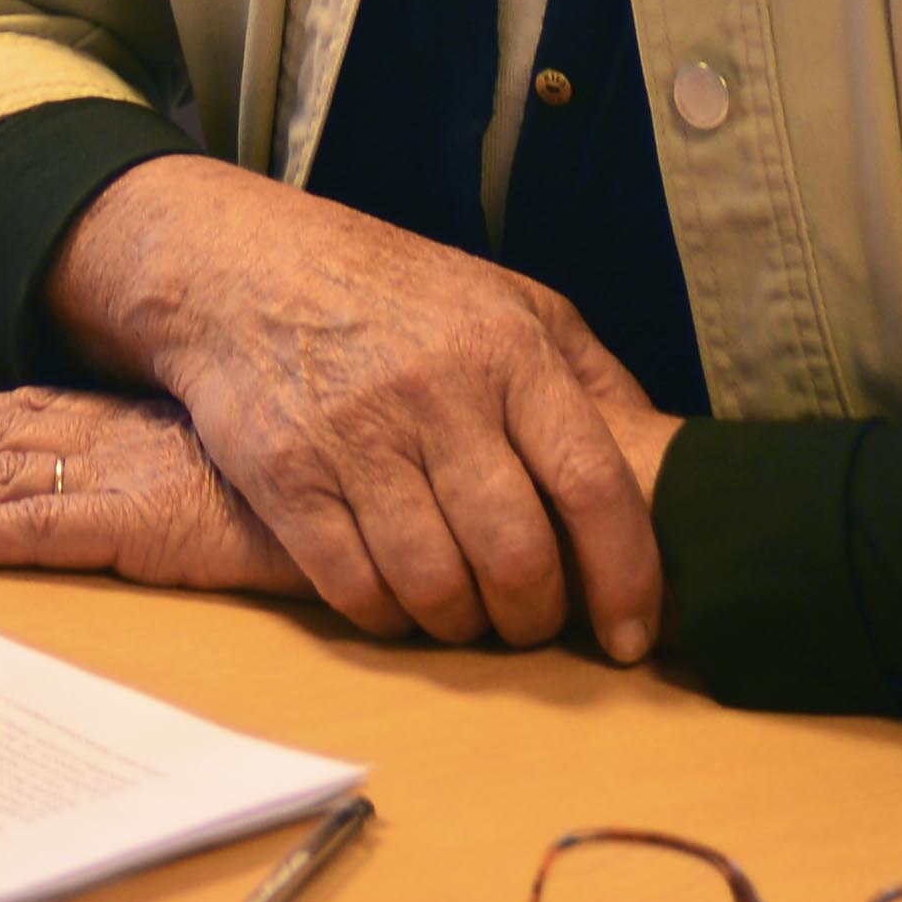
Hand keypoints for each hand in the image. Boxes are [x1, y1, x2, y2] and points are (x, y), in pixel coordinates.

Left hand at [0, 388, 314, 598]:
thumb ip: (194, 458)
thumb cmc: (315, 473)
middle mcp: (103, 438)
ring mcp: (111, 477)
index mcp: (128, 421)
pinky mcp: (126, 524)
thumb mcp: (239, 455)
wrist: (373, 483)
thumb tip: (174, 471)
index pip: (13, 416)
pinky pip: (23, 532)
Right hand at [36, 159, 670, 661]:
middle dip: (533, 619)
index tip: (632, 635)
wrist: (238, 265)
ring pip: (436, 587)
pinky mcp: (285, 475)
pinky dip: (387, 617)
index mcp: (508, 348)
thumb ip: (587, 376)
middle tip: (526, 622)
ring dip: (459, 625)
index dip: (625, 576)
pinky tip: (394, 598)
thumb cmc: (391, 292)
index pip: (592, 485)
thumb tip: (663, 462)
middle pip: (516, 557)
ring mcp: (355, 434)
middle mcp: (437, 390)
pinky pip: (354, 590)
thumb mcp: (506, 298)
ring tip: (460, 611)